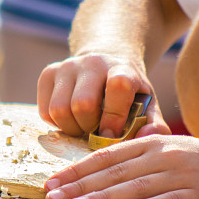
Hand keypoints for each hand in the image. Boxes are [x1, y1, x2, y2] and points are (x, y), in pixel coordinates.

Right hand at [37, 54, 169, 137]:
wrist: (105, 60)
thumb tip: (146, 138)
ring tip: (84, 126)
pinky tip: (72, 118)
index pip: (118, 86)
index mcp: (122, 68)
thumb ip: (153, 124)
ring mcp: (67, 66)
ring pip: (59, 110)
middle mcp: (92, 62)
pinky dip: (57, 123)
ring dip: (71, 128)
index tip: (113, 134)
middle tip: (96, 130)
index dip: (114, 117)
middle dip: (88, 128)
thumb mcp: (147, 104)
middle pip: (81, 105)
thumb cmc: (129, 92)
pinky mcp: (48, 73)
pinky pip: (45, 111)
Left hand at [44, 134, 198, 198]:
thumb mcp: (173, 152)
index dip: (77, 170)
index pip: (106, 156)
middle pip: (114, 171)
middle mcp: (164, 154)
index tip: (51, 184)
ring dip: (103, 197)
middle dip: (79, 186)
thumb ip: (141, 159)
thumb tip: (104, 176)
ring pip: (135, 186)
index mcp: (153, 143)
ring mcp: (182, 173)